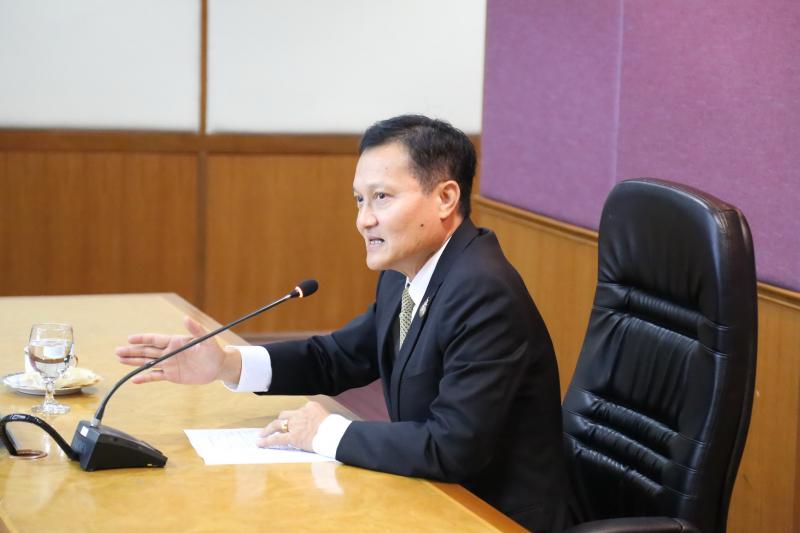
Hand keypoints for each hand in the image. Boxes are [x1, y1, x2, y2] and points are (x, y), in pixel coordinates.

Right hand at [114, 316, 239, 384]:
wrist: (218, 366)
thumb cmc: (213, 350)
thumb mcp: (206, 339)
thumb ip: (195, 329)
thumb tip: (185, 318)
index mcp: (175, 342)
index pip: (155, 339)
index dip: (142, 339)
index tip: (130, 339)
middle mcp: (169, 352)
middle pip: (147, 351)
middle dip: (132, 351)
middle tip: (117, 351)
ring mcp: (170, 364)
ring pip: (148, 363)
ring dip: (134, 362)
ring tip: (120, 360)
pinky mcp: (172, 375)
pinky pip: (156, 376)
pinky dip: (145, 378)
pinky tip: (134, 379)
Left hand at [258, 401, 329, 451]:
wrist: (335, 434)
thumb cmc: (335, 428)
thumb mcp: (328, 416)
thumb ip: (318, 417)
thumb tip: (315, 424)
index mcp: (310, 406)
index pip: (298, 411)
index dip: (294, 418)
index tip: (293, 422)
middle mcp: (301, 413)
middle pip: (285, 415)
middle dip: (278, 421)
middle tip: (273, 426)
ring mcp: (296, 424)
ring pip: (277, 424)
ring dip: (268, 429)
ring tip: (261, 434)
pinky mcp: (293, 437)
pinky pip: (277, 438)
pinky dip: (267, 441)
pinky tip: (260, 443)